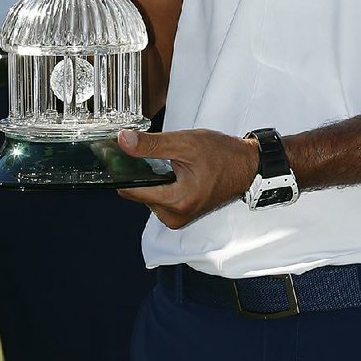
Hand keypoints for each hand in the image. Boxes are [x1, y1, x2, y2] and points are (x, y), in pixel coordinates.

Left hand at [116, 128, 258, 228]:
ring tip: (169, 161)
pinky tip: (172, 170)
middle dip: (141, 173)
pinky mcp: (180, 214)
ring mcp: (177, 218)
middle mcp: (174, 217)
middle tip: (155, 153)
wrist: (245, 165)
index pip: (132, 190)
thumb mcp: (185, 143)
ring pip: (147, 195)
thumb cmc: (221, 154)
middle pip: (138, 193)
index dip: (122, 171)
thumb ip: (151, 145)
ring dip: (151, 177)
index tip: (115, 155)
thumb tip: (123, 142)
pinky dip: (160, 183)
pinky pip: (158, 197)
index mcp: (176, 202)